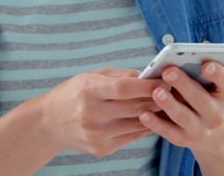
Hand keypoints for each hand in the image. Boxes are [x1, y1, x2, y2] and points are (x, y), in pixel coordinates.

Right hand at [35, 67, 166, 156]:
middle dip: (157, 98)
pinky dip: (145, 126)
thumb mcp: (90, 76)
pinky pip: (132, 136)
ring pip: (137, 123)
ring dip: (156, 114)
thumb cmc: (72, 94)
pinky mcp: (102, 148)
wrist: (48, 123)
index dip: (146, 85)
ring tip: (170, 104)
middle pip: (134, 107)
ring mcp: (97, 134)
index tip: (164, 79)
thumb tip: (148, 75)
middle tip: (175, 91)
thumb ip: (119, 75)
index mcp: (88, 91)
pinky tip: (154, 117)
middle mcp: (92, 114)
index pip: (123, 88)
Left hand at [138, 62, 223, 154]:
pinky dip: (155, 123)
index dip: (218, 74)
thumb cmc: (206, 94)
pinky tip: (144, 113)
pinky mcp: (185, 140)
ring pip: (184, 117)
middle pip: (201, 99)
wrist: (213, 131)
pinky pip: (169, 132)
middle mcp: (217, 114)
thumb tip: (175, 59)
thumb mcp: (211, 84)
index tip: (206, 65)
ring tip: (156, 92)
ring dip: (169, 104)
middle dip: (184, 85)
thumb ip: (198, 71)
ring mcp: (202, 129)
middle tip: (168, 71)